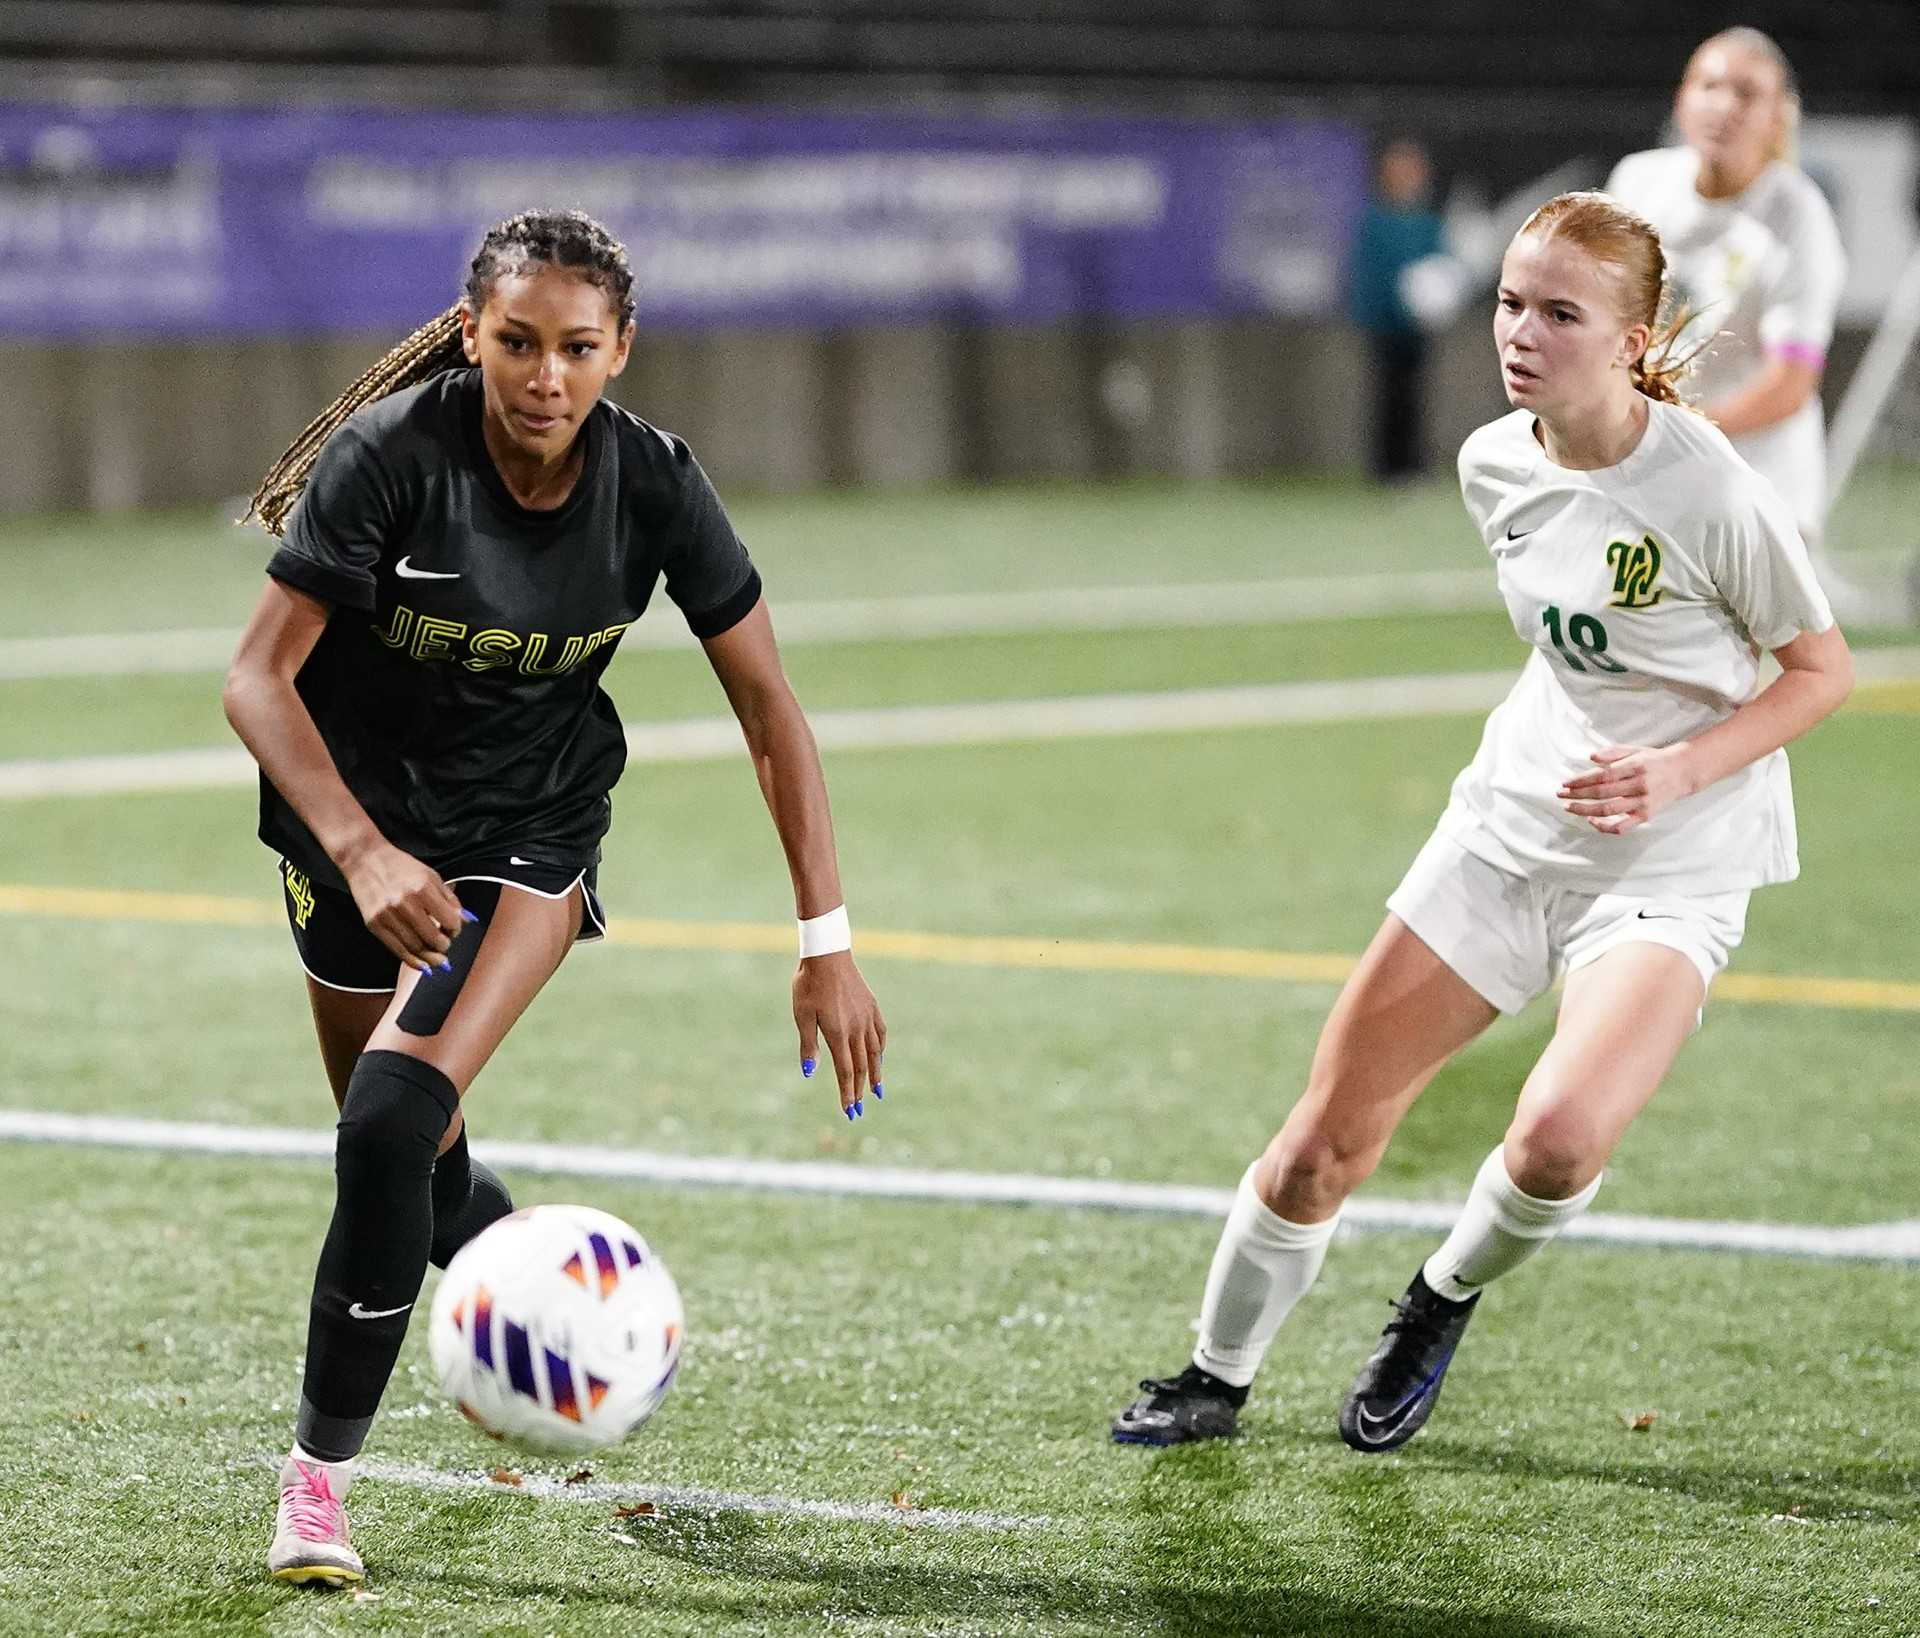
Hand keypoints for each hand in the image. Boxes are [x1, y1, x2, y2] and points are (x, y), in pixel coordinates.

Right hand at [342, 843, 468, 972]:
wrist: (366, 860)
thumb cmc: (401, 866)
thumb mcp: (431, 876)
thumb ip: (450, 899)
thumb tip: (466, 920)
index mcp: (422, 889)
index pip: (449, 921)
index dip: (455, 930)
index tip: (454, 930)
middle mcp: (405, 904)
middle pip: (432, 938)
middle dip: (444, 946)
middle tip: (446, 946)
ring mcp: (387, 916)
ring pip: (415, 948)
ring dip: (430, 958)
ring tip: (438, 959)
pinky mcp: (374, 925)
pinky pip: (396, 950)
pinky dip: (412, 961)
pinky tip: (422, 965)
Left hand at [793, 951, 886, 1119]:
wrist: (828, 955)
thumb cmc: (809, 985)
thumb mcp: (802, 1015)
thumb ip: (808, 1045)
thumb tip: (810, 1073)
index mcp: (837, 1033)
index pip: (845, 1071)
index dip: (847, 1092)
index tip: (849, 1110)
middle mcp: (856, 1029)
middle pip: (862, 1067)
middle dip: (860, 1091)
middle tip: (859, 1110)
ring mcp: (867, 1017)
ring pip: (875, 1053)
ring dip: (875, 1074)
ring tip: (878, 1091)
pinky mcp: (872, 1007)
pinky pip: (880, 1033)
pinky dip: (881, 1049)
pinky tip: (880, 1056)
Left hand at [1559, 743, 1698, 834]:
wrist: (1684, 772)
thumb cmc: (1654, 760)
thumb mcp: (1635, 749)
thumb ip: (1613, 752)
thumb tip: (1591, 757)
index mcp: (1635, 766)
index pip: (1602, 775)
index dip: (1581, 780)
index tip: (1565, 783)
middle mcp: (1639, 785)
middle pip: (1602, 793)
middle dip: (1577, 795)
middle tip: (1561, 795)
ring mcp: (1643, 802)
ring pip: (1609, 810)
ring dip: (1585, 810)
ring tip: (1569, 807)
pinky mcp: (1646, 815)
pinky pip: (1623, 827)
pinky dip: (1605, 827)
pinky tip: (1591, 821)